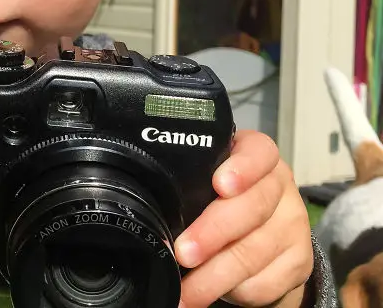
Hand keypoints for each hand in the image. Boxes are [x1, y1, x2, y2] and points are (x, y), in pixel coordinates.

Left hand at [175, 130, 314, 306]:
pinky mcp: (298, 261)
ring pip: (255, 251)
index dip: (242, 168)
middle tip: (184, 252)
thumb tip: (147, 200)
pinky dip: (236, 292)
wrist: (266, 233)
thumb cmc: (223, 198)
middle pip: (252, 207)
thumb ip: (191, 179)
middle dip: (213, 233)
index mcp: (256, 156)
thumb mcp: (208, 178)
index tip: (220, 185)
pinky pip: (267, 281)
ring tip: (187, 290)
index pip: (258, 152)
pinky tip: (213, 294)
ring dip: (216, 275)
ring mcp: (293, 224)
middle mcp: (280, 186)